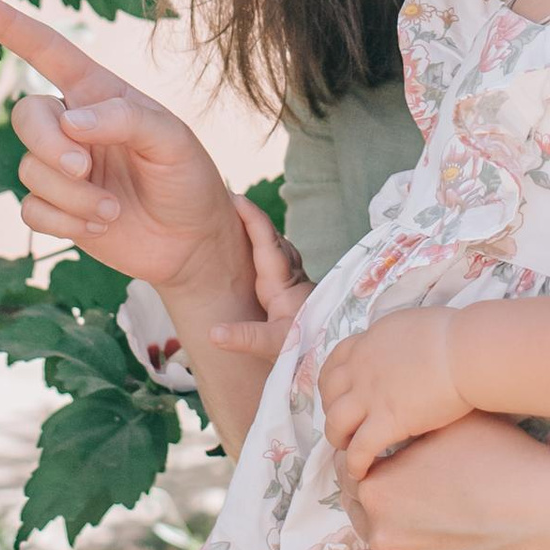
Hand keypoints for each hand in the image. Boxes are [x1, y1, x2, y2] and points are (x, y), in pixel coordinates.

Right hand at [0, 2, 248, 305]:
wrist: (193, 242)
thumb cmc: (188, 178)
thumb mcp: (173, 141)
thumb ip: (125, 120)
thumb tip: (70, 121)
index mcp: (101, 96)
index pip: (53, 54)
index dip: (20, 30)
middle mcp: (75, 127)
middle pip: (26, 115)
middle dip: (47, 144)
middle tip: (83, 168)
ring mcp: (62, 170)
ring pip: (30, 169)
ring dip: (72, 195)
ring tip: (112, 208)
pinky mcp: (58, 209)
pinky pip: (31, 209)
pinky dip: (63, 221)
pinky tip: (100, 225)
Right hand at [200, 200, 315, 381]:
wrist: (336, 353)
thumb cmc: (310, 348)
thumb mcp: (276, 344)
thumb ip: (246, 337)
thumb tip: (213, 333)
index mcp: (282, 282)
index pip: (267, 241)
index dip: (251, 217)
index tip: (234, 196)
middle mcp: (290, 276)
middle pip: (271, 237)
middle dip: (252, 217)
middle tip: (227, 199)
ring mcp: (294, 282)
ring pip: (277, 247)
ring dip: (259, 231)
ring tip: (237, 218)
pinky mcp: (294, 292)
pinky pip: (277, 259)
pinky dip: (264, 247)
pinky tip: (255, 251)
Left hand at [319, 310, 470, 480]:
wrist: (466, 351)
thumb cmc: (454, 336)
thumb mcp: (411, 326)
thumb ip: (396, 341)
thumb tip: (400, 350)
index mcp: (368, 343)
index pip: (335, 363)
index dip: (332, 383)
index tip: (339, 395)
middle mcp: (361, 368)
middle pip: (329, 394)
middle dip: (331, 410)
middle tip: (344, 424)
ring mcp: (370, 396)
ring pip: (336, 423)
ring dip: (338, 438)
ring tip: (347, 450)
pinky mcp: (387, 421)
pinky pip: (359, 449)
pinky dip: (356, 463)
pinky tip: (361, 472)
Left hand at [341, 411, 549, 549]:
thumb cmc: (505, 458)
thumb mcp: (449, 424)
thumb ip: (408, 431)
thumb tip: (389, 432)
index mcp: (378, 492)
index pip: (350, 475)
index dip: (361, 464)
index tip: (372, 462)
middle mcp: (384, 540)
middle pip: (364, 521)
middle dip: (373, 507)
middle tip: (393, 497)